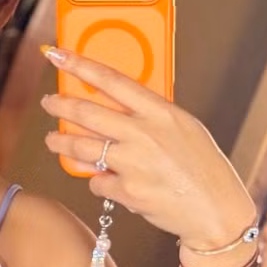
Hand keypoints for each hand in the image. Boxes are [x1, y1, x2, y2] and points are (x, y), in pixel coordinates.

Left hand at [40, 46, 255, 250]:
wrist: (217, 211)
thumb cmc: (203, 168)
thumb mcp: (184, 128)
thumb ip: (151, 115)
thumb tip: (115, 105)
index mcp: (160, 112)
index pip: (112, 80)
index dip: (79, 65)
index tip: (57, 56)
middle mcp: (144, 134)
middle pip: (86, 112)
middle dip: (60, 105)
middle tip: (49, 102)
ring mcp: (133, 163)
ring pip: (80, 146)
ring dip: (60, 142)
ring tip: (53, 140)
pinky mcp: (127, 191)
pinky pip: (96, 180)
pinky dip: (97, 179)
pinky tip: (104, 178)